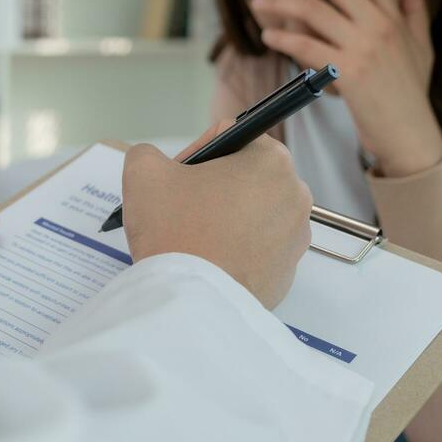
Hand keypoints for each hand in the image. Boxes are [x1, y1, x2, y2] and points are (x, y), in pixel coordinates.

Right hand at [121, 123, 312, 308]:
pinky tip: (210, 261)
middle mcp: (295, 196)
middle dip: (216, 188)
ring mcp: (296, 239)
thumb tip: (157, 163)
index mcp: (272, 161)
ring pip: (255, 214)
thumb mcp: (144, 172)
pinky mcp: (288, 274)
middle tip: (183, 209)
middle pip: (247, 178)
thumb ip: (149, 152)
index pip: (232, 139)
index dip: (200, 155)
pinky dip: (238, 252)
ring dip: (228, 219)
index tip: (180, 179)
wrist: (191, 302)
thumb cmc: (175, 228)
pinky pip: (259, 251)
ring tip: (195, 238)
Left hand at [252, 0, 441, 177]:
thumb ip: (416, 9)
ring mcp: (364, 48)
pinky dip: (283, 39)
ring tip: (258, 2)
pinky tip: (268, 36)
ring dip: (279, 2)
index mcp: (393, 15)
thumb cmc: (411, 93)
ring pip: (313, 10)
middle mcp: (379, 25)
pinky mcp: (348, 74)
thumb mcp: (421, 45)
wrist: (411, 135)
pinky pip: (307, 47)